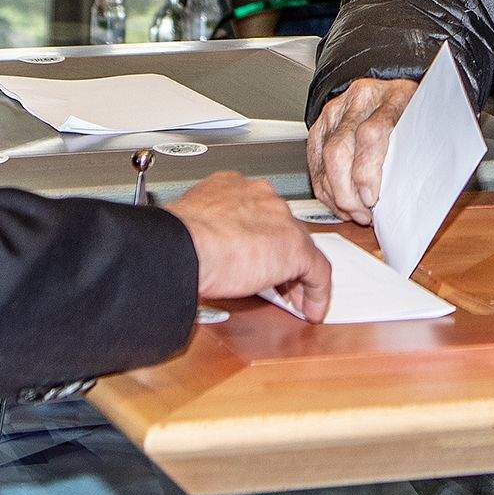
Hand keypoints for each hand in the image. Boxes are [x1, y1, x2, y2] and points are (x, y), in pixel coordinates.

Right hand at [167, 173, 330, 321]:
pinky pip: (317, 271)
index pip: (257, 212)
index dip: (260, 237)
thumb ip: (203, 231)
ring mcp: (280, 219)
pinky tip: (310, 308)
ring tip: (295, 298)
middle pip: (282, 228)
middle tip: (278, 282)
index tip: (255, 256)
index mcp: (231, 186)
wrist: (183, 246)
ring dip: (299, 276)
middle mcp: (260, 195)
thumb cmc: (175, 238)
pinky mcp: (295, 248)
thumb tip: (198, 252)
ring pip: (301, 248)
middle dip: (280, 257)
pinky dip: (316, 292)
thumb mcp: (189, 226)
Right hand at [306, 76, 419, 224]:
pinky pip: (315, 160)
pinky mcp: (320, 123)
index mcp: (391, 97)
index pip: (372, 134)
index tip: (372, 198)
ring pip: (324, 157)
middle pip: (340, 150)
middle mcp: (359, 101)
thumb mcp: (423, 122)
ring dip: (335, 193)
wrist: (390, 88)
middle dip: (346, 191)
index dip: (367, 171)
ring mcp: (336, 111)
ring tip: (352, 212)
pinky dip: (323, 186)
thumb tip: (411, 191)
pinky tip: (337, 201)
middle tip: (361, 213)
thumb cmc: (410, 110)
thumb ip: (418, 148)